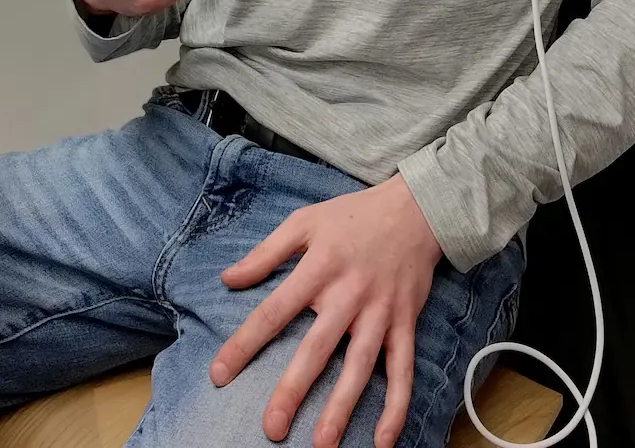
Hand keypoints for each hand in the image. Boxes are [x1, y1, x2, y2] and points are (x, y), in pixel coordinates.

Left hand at [211, 176, 443, 447]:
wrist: (414, 209)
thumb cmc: (352, 216)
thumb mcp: (305, 222)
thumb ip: (266, 252)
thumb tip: (227, 279)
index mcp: (318, 268)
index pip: (274, 311)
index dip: (246, 343)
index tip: (219, 374)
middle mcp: (349, 294)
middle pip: (317, 347)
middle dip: (294, 389)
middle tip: (272, 428)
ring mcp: (380, 312)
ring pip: (360, 365)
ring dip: (342, 406)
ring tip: (322, 443)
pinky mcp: (405, 323)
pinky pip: (403, 370)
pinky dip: (396, 406)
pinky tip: (383, 441)